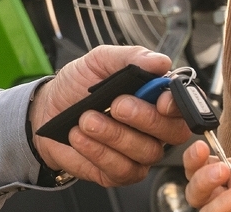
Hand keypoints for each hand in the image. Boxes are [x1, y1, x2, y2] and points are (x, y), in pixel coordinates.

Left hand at [27, 46, 192, 185]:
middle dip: (144, 118)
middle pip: (172, 132)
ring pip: (145, 152)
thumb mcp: (99, 61)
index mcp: (156, 98)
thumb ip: (130, 58)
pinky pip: (122, 169)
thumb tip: (160, 61)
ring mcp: (139, 153)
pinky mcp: (120, 173)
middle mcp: (154, 128)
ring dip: (114, 135)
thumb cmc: (76, 87)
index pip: (183, 104)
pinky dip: (98, 152)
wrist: (46, 110)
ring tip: (87, 119)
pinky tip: (80, 137)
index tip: (161, 100)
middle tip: (116, 105)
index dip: (178, 104)